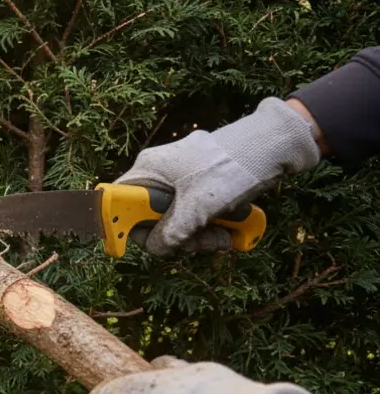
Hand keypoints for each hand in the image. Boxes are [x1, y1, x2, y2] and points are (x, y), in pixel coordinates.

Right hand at [117, 97, 320, 255]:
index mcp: (149, 169)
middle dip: (177, 237)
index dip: (127, 225)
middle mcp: (160, 173)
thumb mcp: (198, 206)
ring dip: (199, 236)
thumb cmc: (231, 168)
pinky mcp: (202, 184)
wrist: (274, 145)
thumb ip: (171, 232)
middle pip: (152, 217)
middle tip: (199, 245)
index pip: (119, 203)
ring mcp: (182, 178)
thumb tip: (157, 249)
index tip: (148, 241)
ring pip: (177, 218)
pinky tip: (229, 230)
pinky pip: (195, 212)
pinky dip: (210, 225)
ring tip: (223, 238)